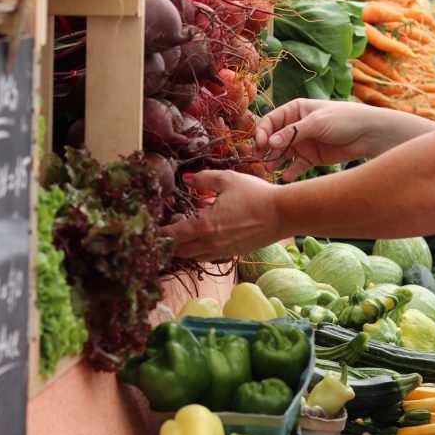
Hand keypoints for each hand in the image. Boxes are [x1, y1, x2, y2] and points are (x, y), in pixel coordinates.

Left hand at [166, 170, 280, 259]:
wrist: (282, 214)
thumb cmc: (255, 194)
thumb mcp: (227, 180)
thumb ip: (203, 178)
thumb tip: (187, 179)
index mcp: (205, 225)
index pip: (174, 234)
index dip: (161, 233)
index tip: (152, 229)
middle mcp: (210, 243)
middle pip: (180, 251)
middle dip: (169, 244)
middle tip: (162, 236)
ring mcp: (222, 252)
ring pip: (194, 257)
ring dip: (184, 249)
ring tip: (178, 239)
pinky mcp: (233, 254)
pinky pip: (209, 257)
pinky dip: (200, 251)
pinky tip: (201, 240)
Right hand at [254, 98, 431, 182]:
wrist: (368, 134)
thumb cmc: (343, 119)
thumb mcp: (317, 122)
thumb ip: (293, 132)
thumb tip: (270, 142)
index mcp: (295, 111)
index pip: (271, 120)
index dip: (263, 131)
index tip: (259, 143)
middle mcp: (296, 126)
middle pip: (274, 138)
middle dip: (265, 148)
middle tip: (259, 159)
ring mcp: (302, 142)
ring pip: (282, 153)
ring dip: (275, 160)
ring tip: (269, 169)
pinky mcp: (311, 157)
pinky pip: (296, 165)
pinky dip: (290, 171)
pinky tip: (286, 177)